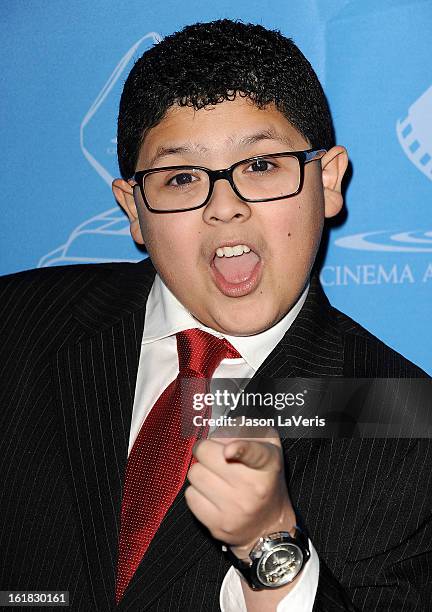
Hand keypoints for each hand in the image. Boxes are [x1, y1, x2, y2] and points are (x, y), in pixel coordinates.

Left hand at [185, 426, 295, 558]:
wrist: (268, 527)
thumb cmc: (265, 479)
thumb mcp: (268, 448)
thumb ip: (248, 430)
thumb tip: (221, 431)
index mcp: (267, 465)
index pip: (254, 453)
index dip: (240, 449)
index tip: (229, 450)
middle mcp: (252, 488)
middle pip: (206, 453)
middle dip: (206, 450)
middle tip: (214, 456)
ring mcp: (234, 509)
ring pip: (195, 474)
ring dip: (201, 471)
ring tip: (215, 477)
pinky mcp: (217, 525)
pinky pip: (190, 495)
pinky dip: (197, 491)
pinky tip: (211, 494)